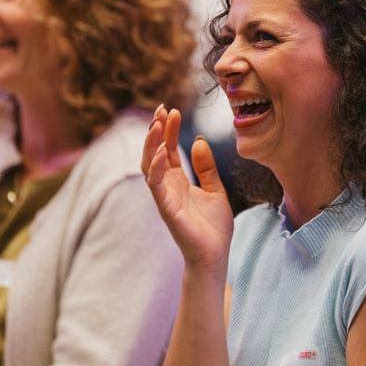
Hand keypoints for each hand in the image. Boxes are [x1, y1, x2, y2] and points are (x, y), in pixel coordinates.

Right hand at [142, 106, 233, 272]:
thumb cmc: (214, 227)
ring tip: (158, 124)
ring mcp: (165, 197)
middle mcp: (168, 186)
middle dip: (157, 130)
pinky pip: (156, 185)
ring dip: (152, 144)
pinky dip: (157, 167)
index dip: (169, 129)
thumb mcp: (216, 190)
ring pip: (149, 165)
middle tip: (162, 109)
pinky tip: (163, 151)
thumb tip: (199, 141)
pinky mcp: (166, 209)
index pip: (170, 149)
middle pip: (155, 152)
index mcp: (179, 181)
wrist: (215, 256)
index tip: (172, 110)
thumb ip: (207, 167)